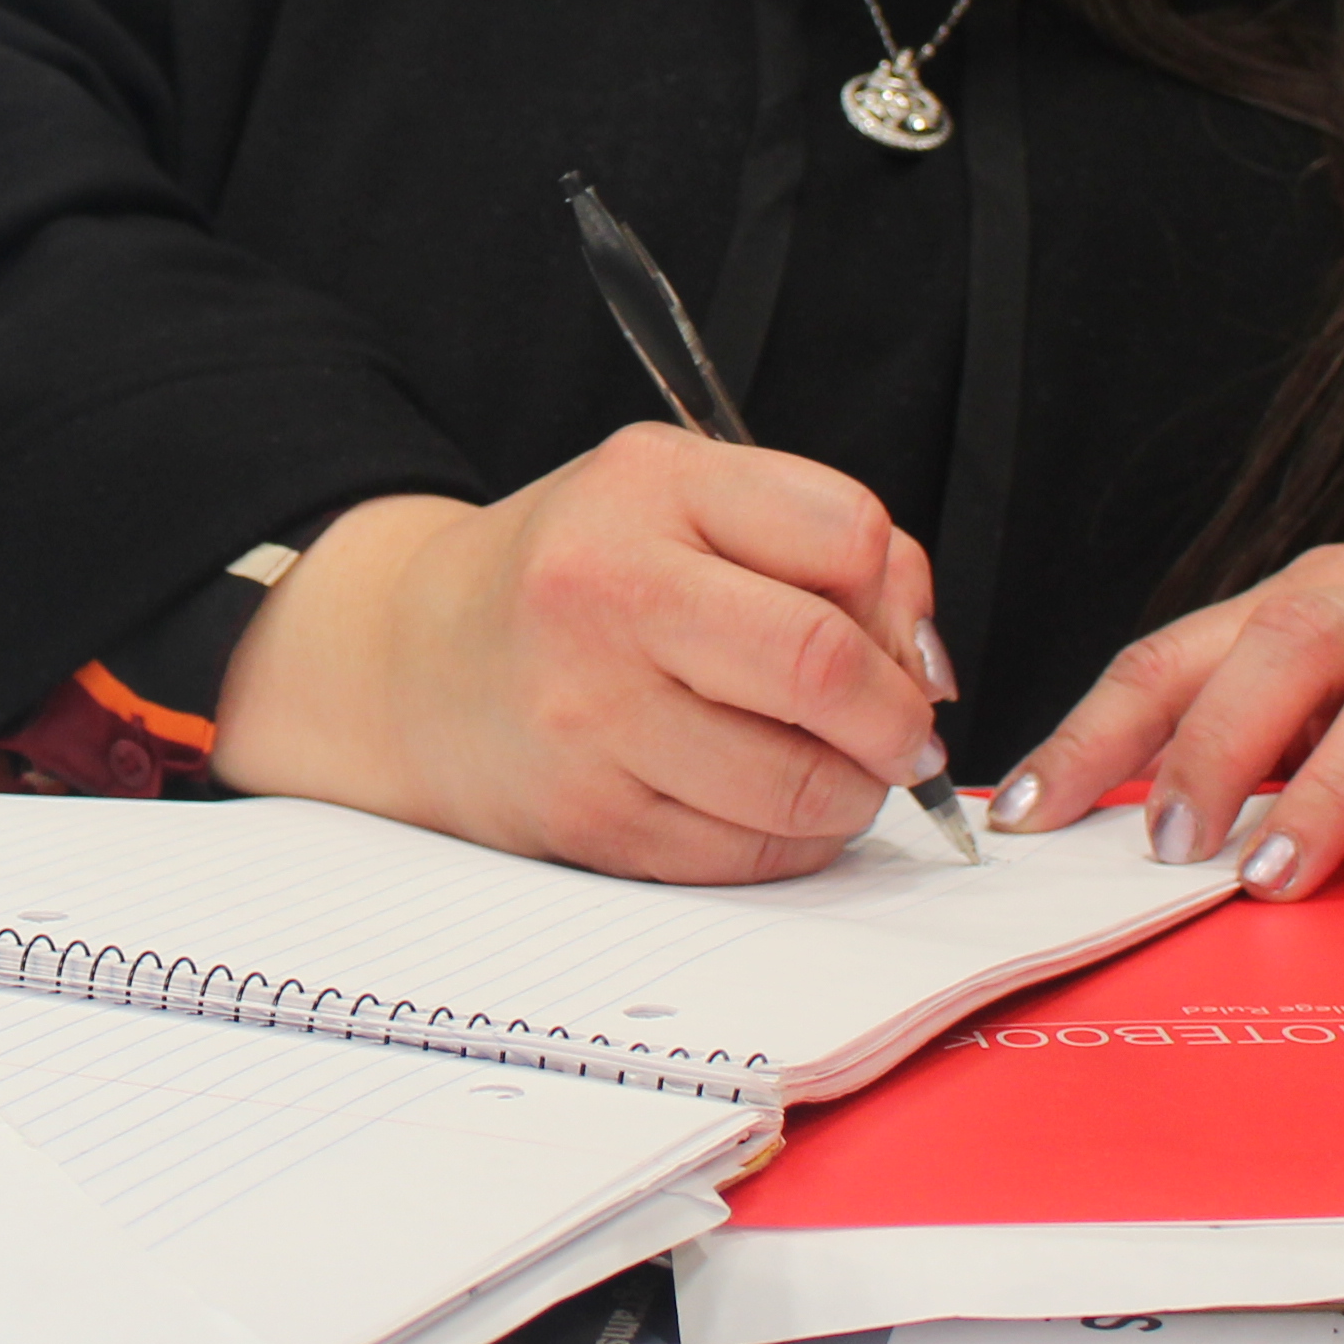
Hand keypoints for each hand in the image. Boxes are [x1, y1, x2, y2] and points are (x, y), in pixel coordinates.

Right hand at [211, 425, 955, 883]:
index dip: (903, 601)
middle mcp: (607, 593)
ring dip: (854, 792)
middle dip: (897, 717)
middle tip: (904, 733)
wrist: (418, 664)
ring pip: (798, 784)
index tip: (897, 636)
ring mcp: (591, 716)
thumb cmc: (581, 573)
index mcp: (649, 487)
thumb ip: (815, 538)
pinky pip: (746, 856)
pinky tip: (768, 805)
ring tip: (835, 770)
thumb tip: (926, 665)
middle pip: (824, 666)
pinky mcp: (591, 820)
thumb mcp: (681, 494)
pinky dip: (791, 842)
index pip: (850, 536)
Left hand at [986, 516, 1343, 900]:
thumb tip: (1132, 809)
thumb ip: (1267, 711)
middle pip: (1290, 652)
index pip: (1186, 652)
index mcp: (1328, 594)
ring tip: (1270, 877)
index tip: (1029, 813)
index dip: (1100, 732)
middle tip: (1164, 849)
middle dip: (1212, 749)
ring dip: (1326, 793)